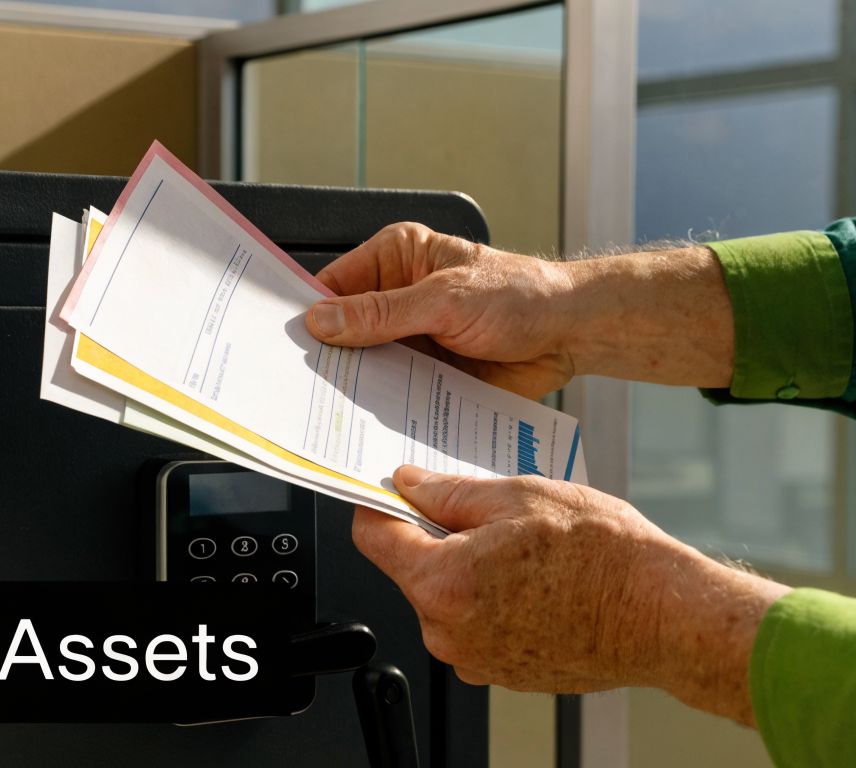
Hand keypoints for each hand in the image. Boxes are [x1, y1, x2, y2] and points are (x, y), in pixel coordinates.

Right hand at [307, 222, 578, 399]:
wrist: (569, 334)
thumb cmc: (521, 296)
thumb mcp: (446, 299)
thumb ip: (383, 313)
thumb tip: (325, 320)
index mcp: (397, 258)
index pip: (334, 285)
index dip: (308, 313)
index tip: (286, 342)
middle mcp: (397, 297)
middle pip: (344, 329)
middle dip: (328, 356)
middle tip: (302, 382)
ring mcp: (410, 338)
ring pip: (365, 366)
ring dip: (354, 386)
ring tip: (330, 407)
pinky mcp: (425, 373)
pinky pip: (393, 392)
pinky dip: (382, 407)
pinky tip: (369, 422)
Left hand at [354, 465, 788, 726]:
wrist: (666, 616)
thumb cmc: (606, 558)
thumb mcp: (521, 496)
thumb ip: (450, 492)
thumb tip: (410, 484)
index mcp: (442, 583)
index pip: (372, 536)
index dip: (381, 502)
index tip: (396, 487)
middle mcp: (449, 632)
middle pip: (411, 568)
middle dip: (437, 534)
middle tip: (488, 509)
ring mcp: (475, 659)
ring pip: (447, 596)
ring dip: (470, 567)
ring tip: (525, 546)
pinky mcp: (502, 673)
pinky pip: (477, 624)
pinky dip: (494, 598)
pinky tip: (537, 578)